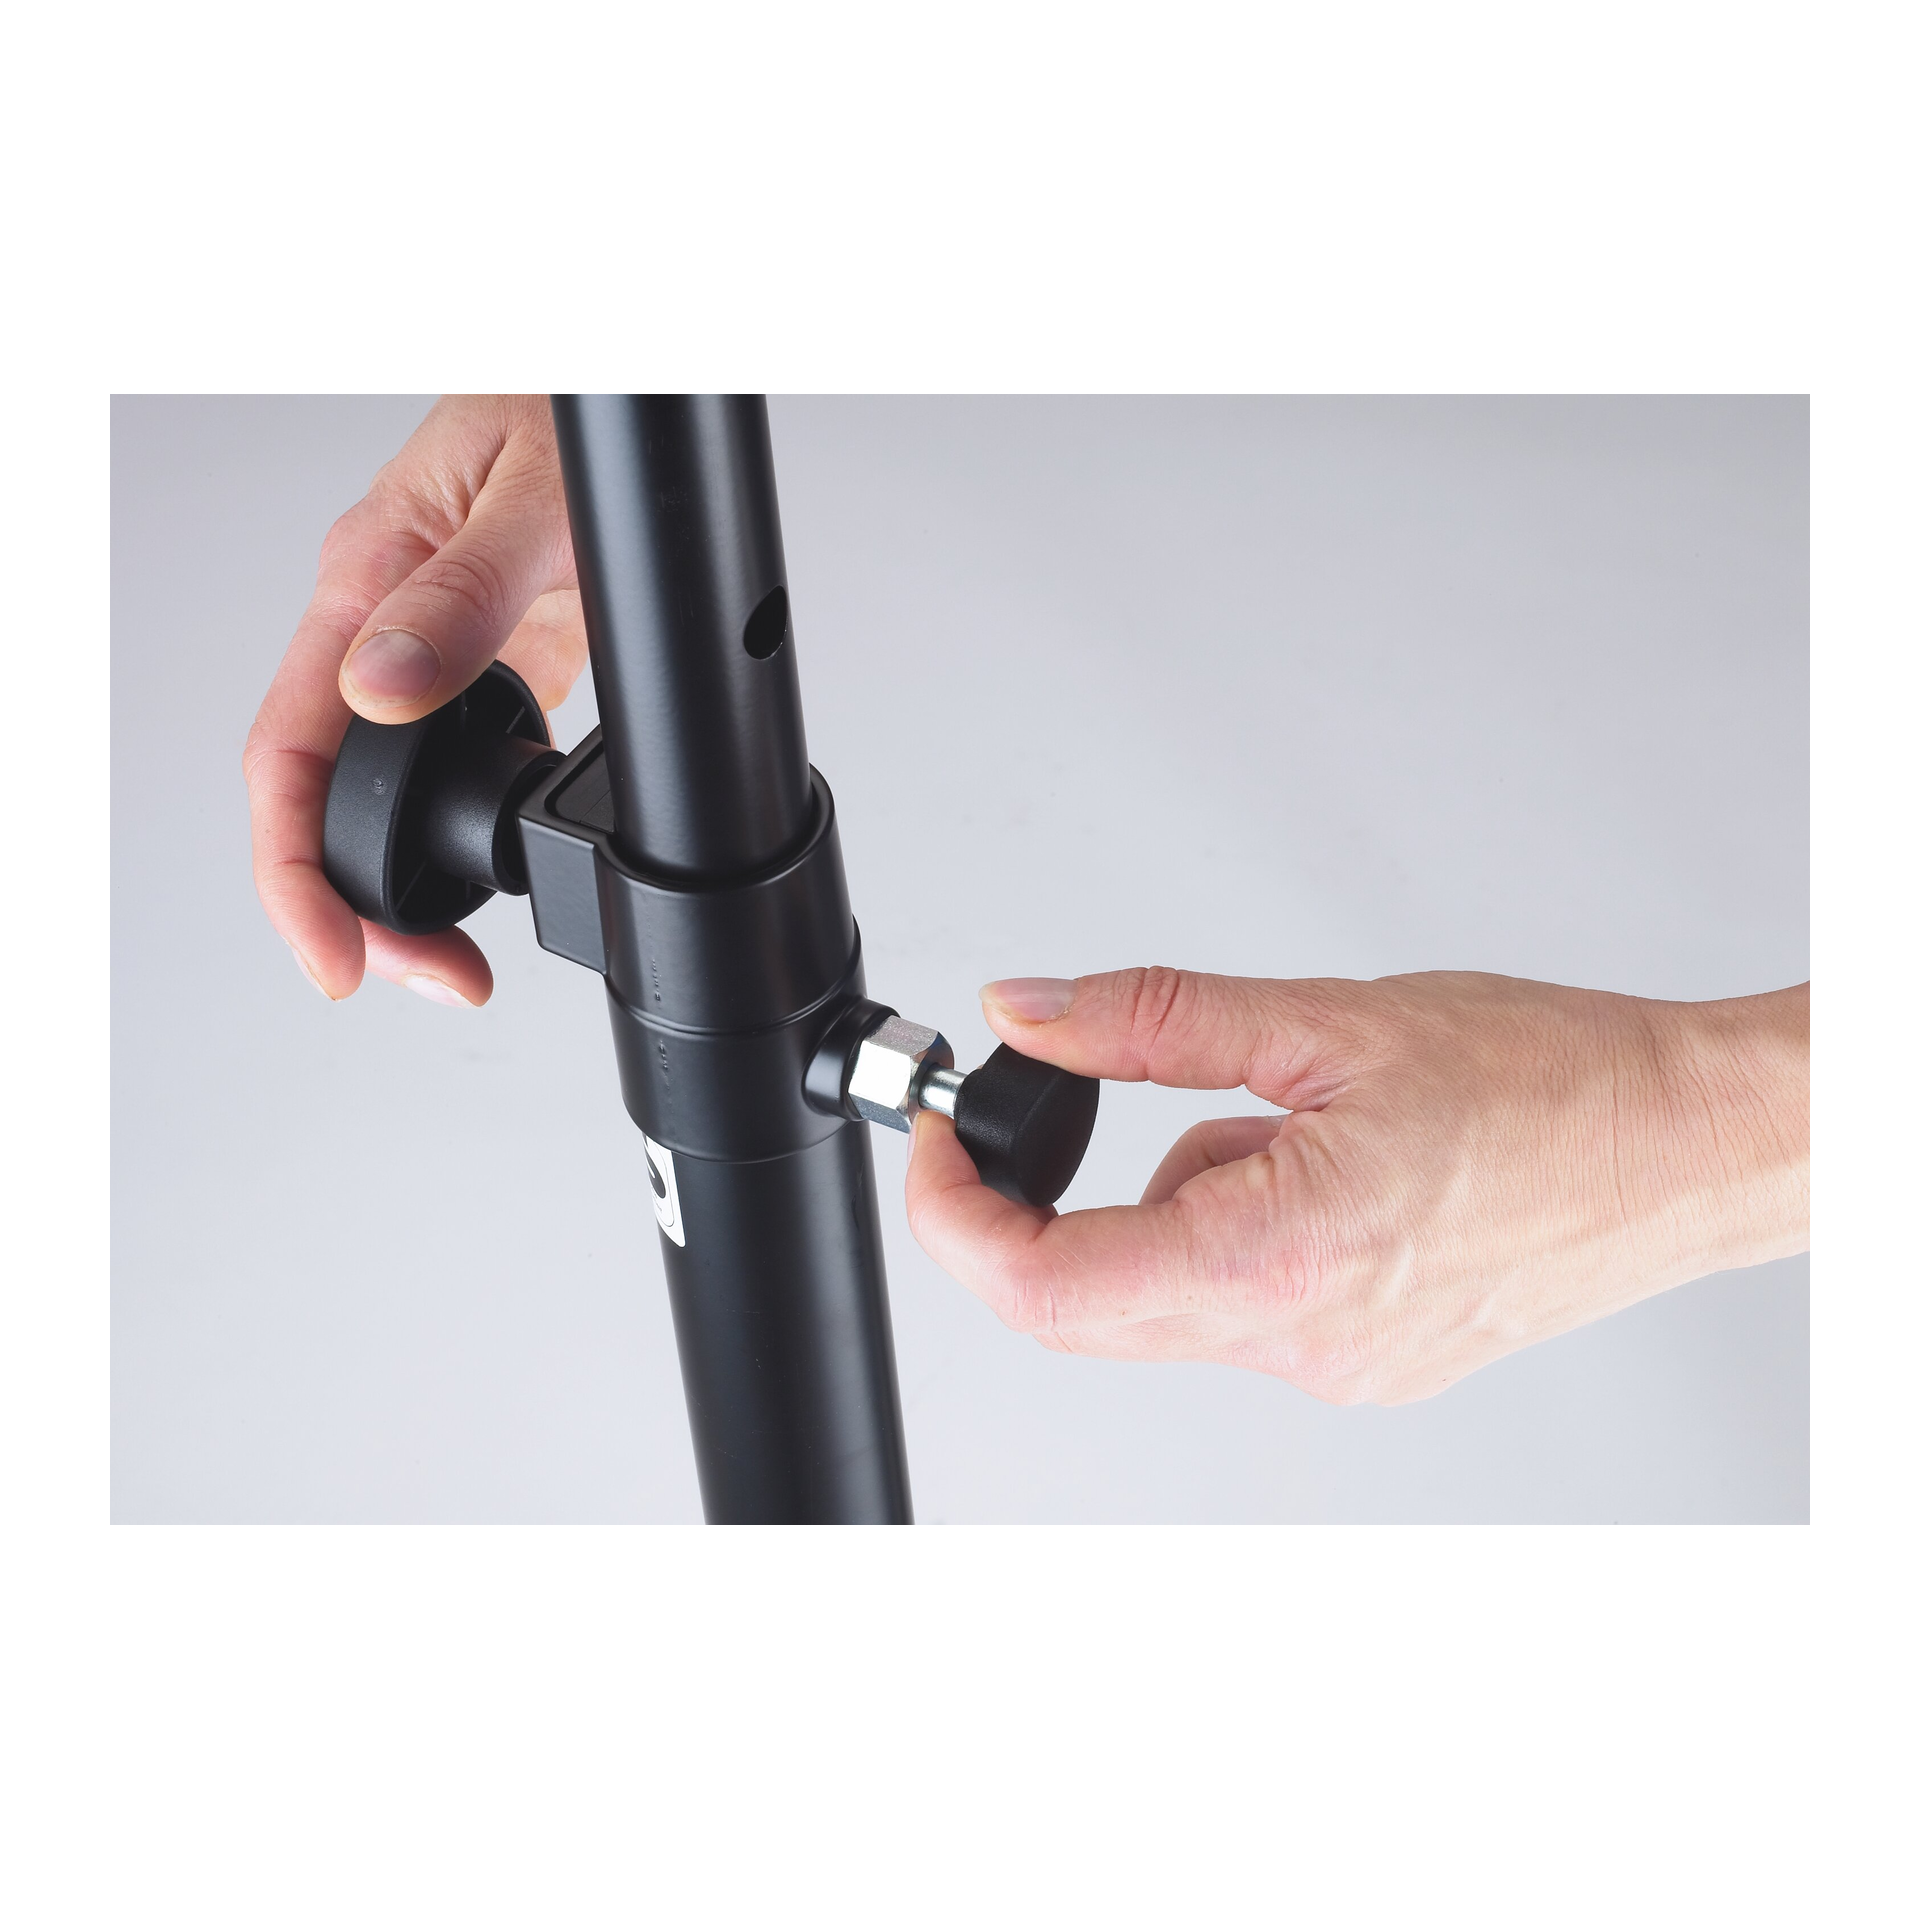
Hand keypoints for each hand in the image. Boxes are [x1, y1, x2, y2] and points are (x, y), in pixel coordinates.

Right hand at [243, 396, 586, 1005]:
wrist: (610, 394)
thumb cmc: (562, 413)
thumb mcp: (530, 502)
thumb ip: (458, 595)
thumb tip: (379, 688)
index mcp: (364, 583)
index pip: (288, 754)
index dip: (296, 872)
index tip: (333, 954)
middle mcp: (382, 628)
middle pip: (329, 800)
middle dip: (362, 909)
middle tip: (434, 977)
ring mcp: (432, 654)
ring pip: (386, 798)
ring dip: (412, 887)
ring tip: (458, 959)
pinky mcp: (490, 666)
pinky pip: (452, 769)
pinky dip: (468, 836)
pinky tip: (500, 872)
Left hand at [907, 969, 1808, 1402]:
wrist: (1689, 1145)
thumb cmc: (1553, 1081)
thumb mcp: (1329, 1022)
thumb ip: (1152, 1022)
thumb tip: (1029, 1016)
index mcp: (1276, 1258)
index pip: (1044, 1288)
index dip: (954, 1217)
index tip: (940, 1141)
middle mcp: (1297, 1341)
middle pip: (1086, 1304)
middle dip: (1048, 1196)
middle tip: (1071, 1091)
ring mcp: (1333, 1366)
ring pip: (1166, 1292)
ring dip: (1171, 1198)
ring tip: (1291, 1116)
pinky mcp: (1364, 1362)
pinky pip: (1239, 1300)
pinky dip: (1234, 1224)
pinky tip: (1328, 1166)